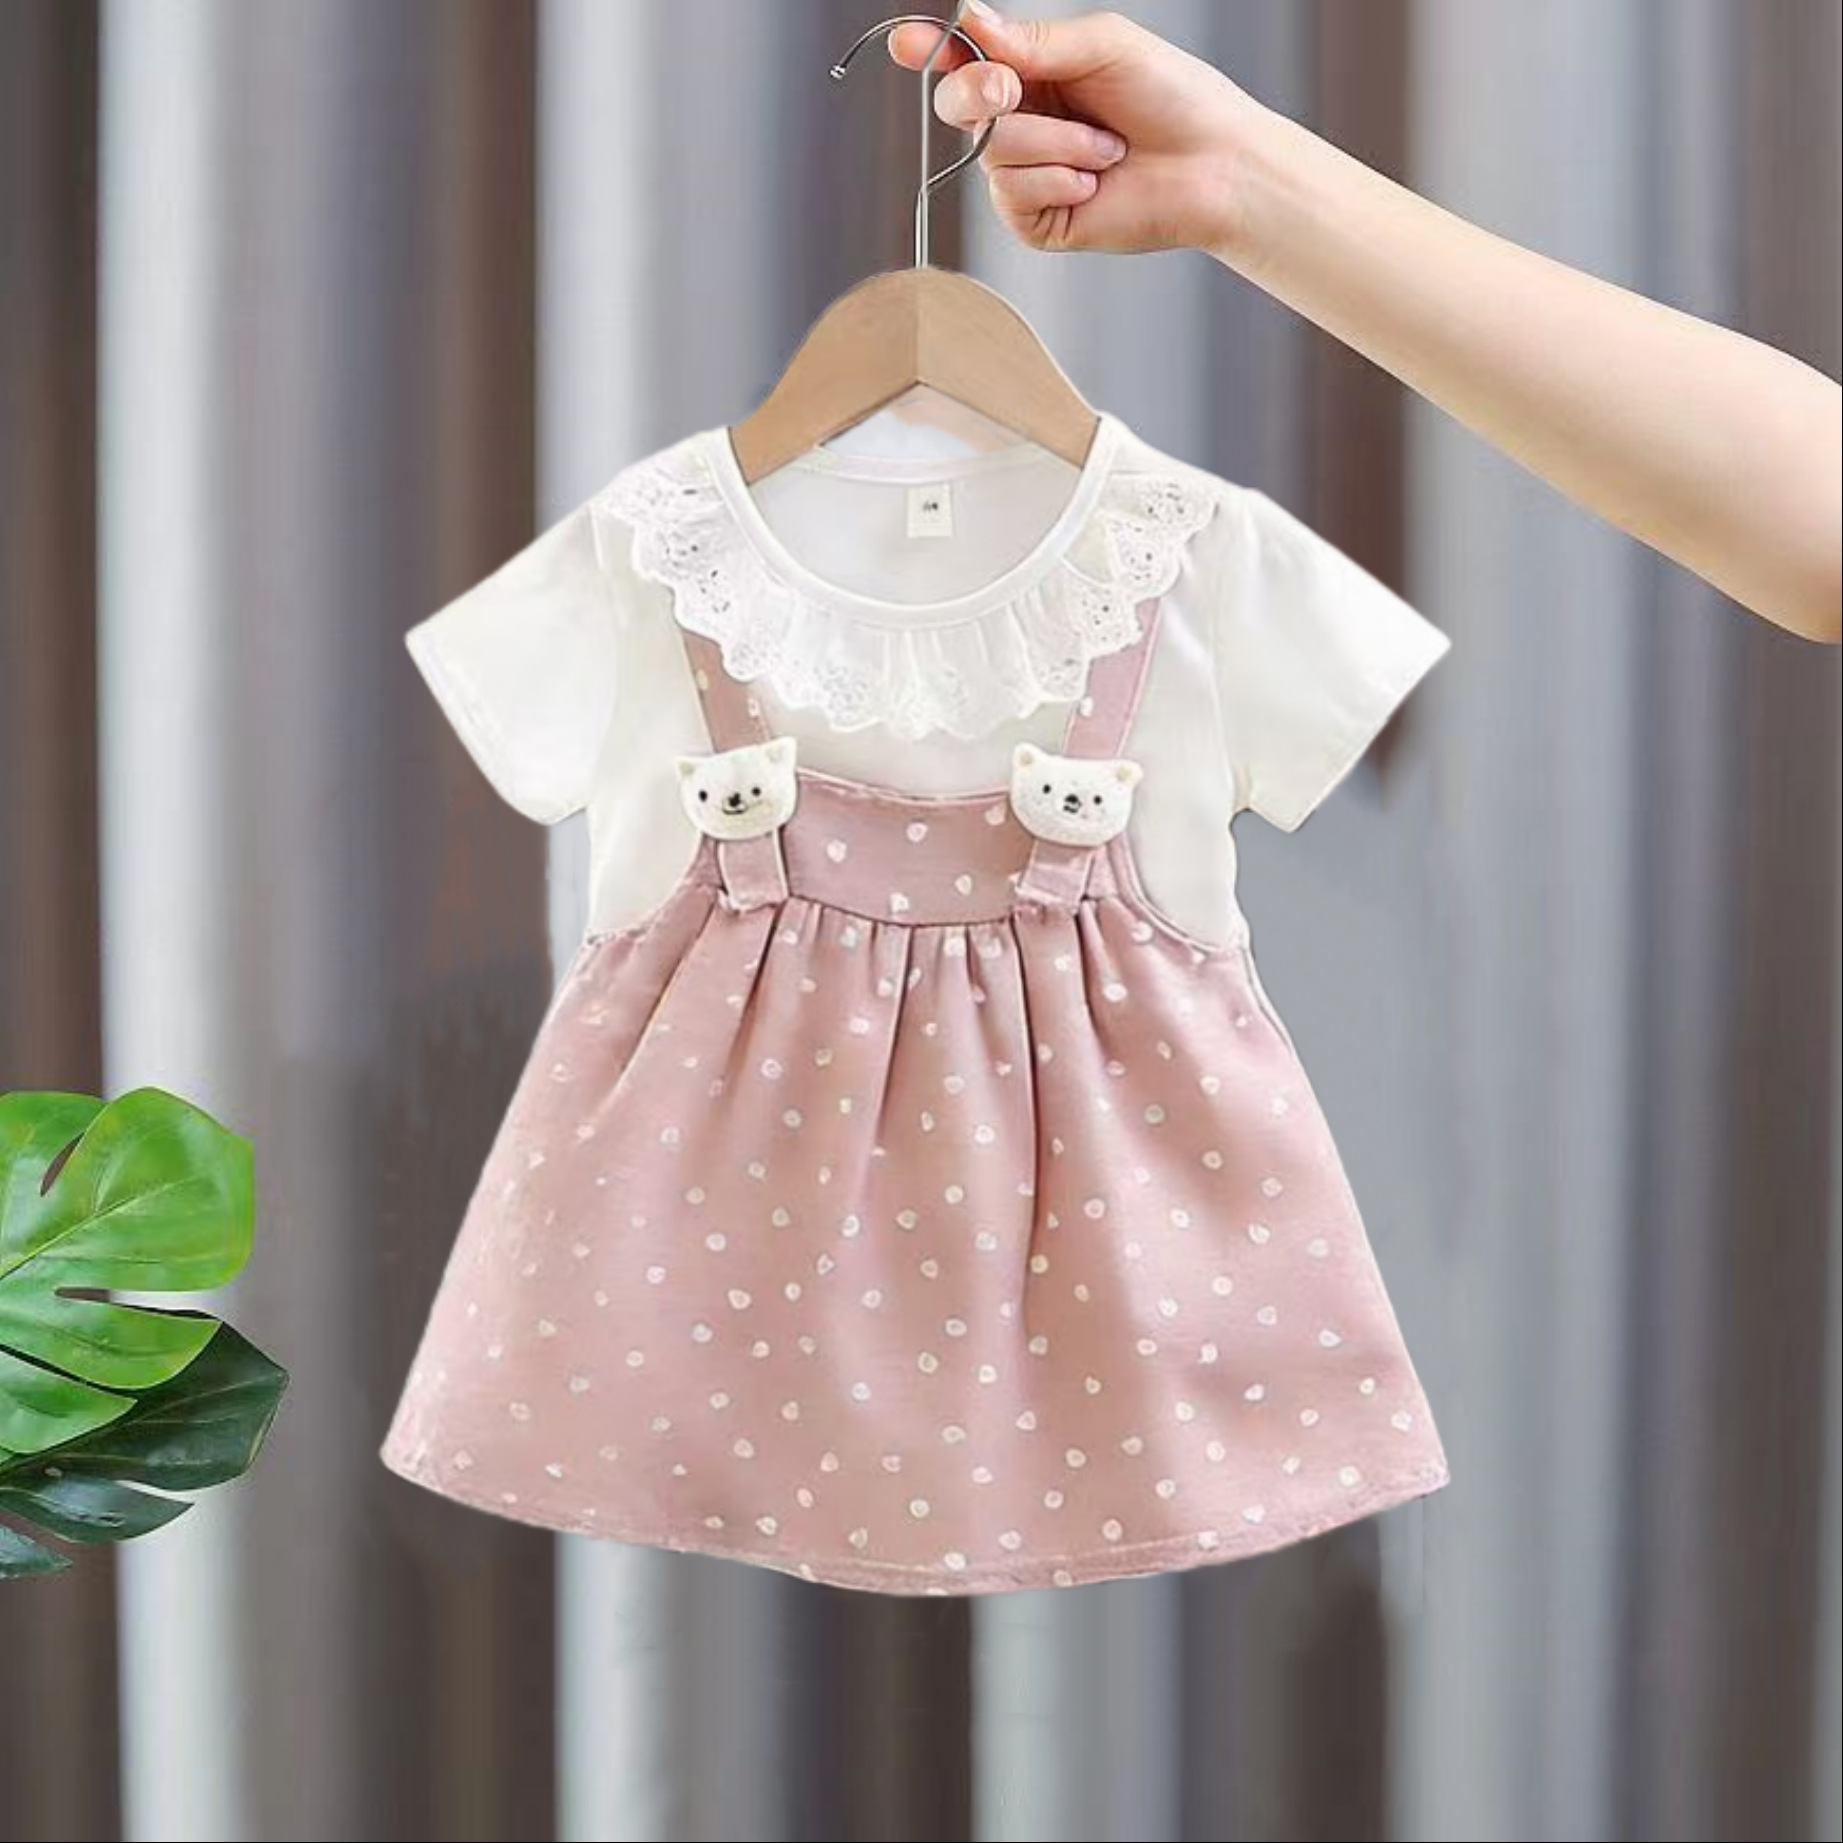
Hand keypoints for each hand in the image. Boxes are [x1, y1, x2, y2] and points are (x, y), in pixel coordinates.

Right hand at [889, 4, 1267, 258]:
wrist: (1214, 167)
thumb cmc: (1173, 98)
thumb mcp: (1101, 45)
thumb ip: (1034, 41)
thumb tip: (970, 19)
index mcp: (1034, 72)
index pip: (966, 58)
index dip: (931, 50)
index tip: (908, 44)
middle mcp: (1023, 122)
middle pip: (957, 103)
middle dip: (981, 91)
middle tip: (1014, 87)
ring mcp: (1027, 174)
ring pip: (992, 151)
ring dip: (1055, 143)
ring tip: (1106, 147)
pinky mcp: (1037, 221)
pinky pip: (1013, 195)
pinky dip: (1057, 181)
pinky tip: (1093, 183)